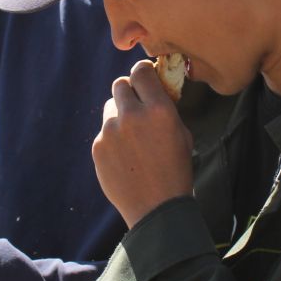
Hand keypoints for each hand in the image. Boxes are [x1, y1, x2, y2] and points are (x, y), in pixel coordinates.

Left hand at [92, 60, 193, 228]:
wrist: (157, 209)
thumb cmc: (177, 171)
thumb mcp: (182, 134)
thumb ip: (167, 110)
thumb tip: (154, 92)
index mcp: (159, 109)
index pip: (141, 71)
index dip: (144, 74)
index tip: (145, 80)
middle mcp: (132, 115)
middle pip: (120, 84)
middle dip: (129, 92)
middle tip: (137, 105)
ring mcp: (111, 131)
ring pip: (110, 107)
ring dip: (119, 114)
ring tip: (132, 137)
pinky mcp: (98, 147)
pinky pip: (104, 131)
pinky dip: (113, 138)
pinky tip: (125, 156)